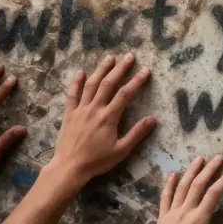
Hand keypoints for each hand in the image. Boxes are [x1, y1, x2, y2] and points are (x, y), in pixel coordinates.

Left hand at [44, 54, 154, 188]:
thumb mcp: (121, 150)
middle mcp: (95, 109)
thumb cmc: (97, 161)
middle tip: (129, 56)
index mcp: (109, 117)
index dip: (137, 81)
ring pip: (91, 85)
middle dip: (120, 69)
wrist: (69, 167)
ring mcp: (80, 110)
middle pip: (108, 84)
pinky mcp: (69, 114)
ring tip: (109, 58)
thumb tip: (153, 119)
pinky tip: (81, 72)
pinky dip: (77, 82)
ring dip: (101, 70)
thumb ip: (137, 133)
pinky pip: (72, 95)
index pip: (125, 94)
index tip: (145, 70)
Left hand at [143, 156, 222, 223]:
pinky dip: (170, 184)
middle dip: (209, 170)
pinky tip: (173, 174)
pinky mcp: (162, 216)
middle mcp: (186, 210)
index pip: (214, 193)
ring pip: (182, 187)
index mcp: (200, 218)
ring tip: (199, 159)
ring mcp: (172, 212)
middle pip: (198, 185)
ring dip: (191, 171)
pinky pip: (166, 196)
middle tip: (218, 158)